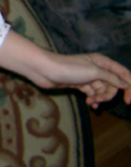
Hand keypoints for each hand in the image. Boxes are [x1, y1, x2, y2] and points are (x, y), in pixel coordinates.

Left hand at [0, 31, 130, 108]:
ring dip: (101, 98)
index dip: (130, 87)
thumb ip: (112, 78)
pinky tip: (91, 104)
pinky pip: (94, 93)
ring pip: (104, 90)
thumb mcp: (94, 72)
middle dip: (110, 94)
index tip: (129, 101)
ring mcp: (89, 77)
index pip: (124, 74)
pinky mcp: (80, 84)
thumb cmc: (69, 68)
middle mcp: (98, 68)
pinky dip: (94, 99)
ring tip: (92, 102)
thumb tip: (127, 84)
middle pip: (114, 84)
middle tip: (100, 99)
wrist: (45, 70)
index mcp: (103, 62)